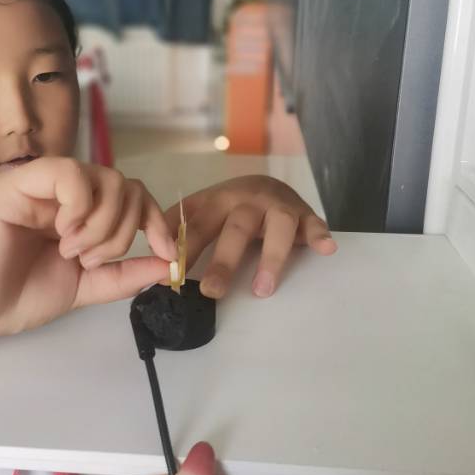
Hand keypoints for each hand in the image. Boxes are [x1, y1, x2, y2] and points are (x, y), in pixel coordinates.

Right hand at [0, 157, 177, 345]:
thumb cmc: (10, 295)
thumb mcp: (81, 288)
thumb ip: (123, 276)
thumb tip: (167, 264)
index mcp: (80, 214)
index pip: (133, 197)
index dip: (155, 222)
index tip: (167, 253)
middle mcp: (65, 194)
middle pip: (126, 185)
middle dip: (125, 229)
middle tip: (92, 260)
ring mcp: (43, 185)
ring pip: (105, 178)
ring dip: (103, 222)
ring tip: (73, 251)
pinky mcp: (21, 181)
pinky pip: (70, 172)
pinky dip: (80, 203)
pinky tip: (62, 231)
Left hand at [166, 176, 336, 299]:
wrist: (265, 182)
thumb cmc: (227, 207)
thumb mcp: (200, 211)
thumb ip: (177, 228)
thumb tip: (149, 254)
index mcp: (217, 201)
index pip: (198, 225)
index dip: (184, 250)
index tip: (171, 276)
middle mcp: (247, 201)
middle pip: (236, 229)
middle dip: (223, 260)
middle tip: (212, 291)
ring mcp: (277, 206)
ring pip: (276, 227)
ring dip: (270, 258)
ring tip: (262, 290)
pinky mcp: (303, 214)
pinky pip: (313, 223)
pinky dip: (318, 234)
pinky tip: (325, 248)